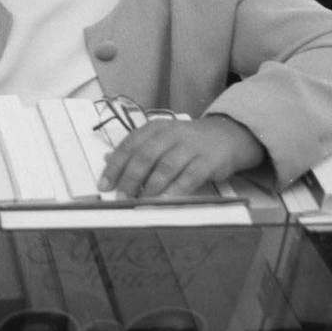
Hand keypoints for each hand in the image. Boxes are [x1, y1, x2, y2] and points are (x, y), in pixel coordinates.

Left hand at [98, 114, 265, 197]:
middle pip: (144, 156)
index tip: (104, 184)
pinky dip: (175, 190)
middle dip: (130, 178)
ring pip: (165, 167)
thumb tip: (106, 159)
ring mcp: (190, 146)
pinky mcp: (207, 161)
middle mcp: (171, 134)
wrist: (227, 136)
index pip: (129, 145)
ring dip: (150, 187)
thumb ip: (135, 149)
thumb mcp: (160, 139)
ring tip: (140, 202)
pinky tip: (165, 201)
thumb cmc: (188, 141)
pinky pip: (189, 177)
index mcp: (155, 128)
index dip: (114, 166)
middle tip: (120, 196)